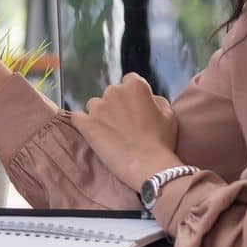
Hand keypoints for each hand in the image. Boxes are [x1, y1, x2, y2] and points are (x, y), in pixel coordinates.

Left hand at [70, 74, 179, 189]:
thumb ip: (156, 100)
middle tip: (125, 125)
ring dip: (100, 115)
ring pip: (94, 105)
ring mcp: (98, 107)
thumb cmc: (162, 141)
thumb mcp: (169, 115)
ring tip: (110, 133)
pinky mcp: (86, 124)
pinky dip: (82, 123)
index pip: (130, 81)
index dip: (133, 96)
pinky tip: (90, 132)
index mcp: (135, 86)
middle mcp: (114, 91)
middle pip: (112, 93)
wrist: (148, 165)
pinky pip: (77, 117)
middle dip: (116, 105)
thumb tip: (149, 98)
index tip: (136, 109)